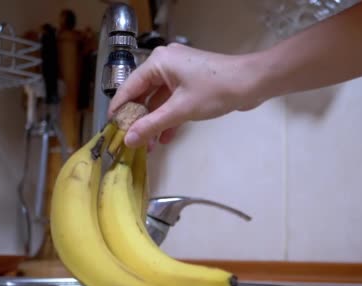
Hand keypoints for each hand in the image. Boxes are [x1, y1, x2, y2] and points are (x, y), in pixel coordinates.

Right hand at [108, 43, 265, 147]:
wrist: (251, 83)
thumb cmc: (215, 90)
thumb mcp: (180, 110)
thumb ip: (152, 125)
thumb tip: (128, 139)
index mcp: (158, 62)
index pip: (129, 87)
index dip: (119, 109)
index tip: (110, 128)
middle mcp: (166, 64)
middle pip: (143, 94)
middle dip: (138, 119)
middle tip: (130, 141)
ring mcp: (179, 73)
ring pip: (158, 100)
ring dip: (154, 122)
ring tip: (147, 145)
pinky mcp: (191, 83)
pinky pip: (172, 101)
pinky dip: (168, 118)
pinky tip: (163, 138)